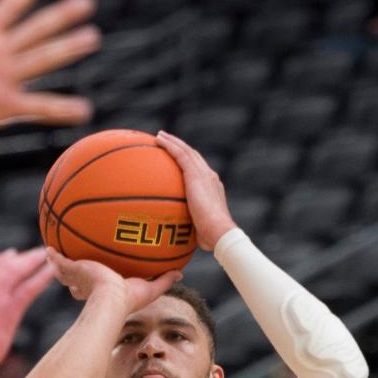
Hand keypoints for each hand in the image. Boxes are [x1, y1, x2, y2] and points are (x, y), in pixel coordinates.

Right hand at [0, 0, 98, 142]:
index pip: (8, 5)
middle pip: (36, 27)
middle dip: (63, 14)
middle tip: (87, 2)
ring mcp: (1, 76)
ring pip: (44, 57)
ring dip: (71, 46)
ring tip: (93, 37)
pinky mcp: (3, 104)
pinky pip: (40, 106)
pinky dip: (64, 108)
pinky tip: (85, 110)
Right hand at [0, 247, 53, 377]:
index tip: (10, 255)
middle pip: (3, 265)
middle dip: (21, 257)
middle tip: (35, 253)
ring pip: (16, 271)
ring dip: (32, 261)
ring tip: (46, 256)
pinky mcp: (8, 310)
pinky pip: (29, 288)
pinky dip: (42, 277)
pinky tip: (52, 271)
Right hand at [47, 247, 180, 311]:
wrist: (110, 299)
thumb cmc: (127, 299)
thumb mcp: (149, 289)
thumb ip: (164, 280)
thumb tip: (180, 272)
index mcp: (103, 290)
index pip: (97, 285)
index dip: (95, 281)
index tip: (97, 273)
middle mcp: (87, 286)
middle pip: (78, 278)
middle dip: (75, 271)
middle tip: (75, 262)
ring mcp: (77, 278)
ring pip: (65, 270)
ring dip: (60, 263)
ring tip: (55, 252)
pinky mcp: (72, 270)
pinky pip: (59, 261)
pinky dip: (53, 256)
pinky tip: (48, 249)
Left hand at [155, 131, 237, 251]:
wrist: (219, 231)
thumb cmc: (210, 238)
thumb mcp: (198, 230)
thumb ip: (189, 229)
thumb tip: (176, 241)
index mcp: (212, 188)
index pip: (199, 171)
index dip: (189, 164)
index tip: (178, 160)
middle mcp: (210, 177)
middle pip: (194, 157)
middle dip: (181, 148)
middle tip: (167, 141)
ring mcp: (204, 174)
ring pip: (186, 151)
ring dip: (173, 142)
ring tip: (160, 136)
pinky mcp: (196, 174)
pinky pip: (180, 154)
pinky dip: (170, 145)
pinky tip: (158, 140)